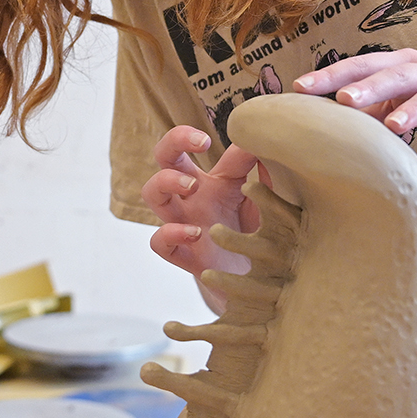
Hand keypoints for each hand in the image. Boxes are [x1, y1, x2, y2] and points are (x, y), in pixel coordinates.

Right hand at [140, 125, 262, 278]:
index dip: (188, 136)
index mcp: (209, 181)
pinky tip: (195, 233)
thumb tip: (262, 140)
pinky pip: (159, 242)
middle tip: (199, 144)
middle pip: (163, 159)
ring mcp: (184, 224)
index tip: (207, 139)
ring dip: (166, 183)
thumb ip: (264, 169)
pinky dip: (170, 233)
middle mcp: (191, 198)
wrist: (259, 281)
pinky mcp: (186, 255)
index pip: (188, 147)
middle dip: (171, 143)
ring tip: (193, 187)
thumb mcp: (264, 196)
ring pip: (152, 195)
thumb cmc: (259, 232)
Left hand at [294, 49, 416, 157]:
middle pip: (396, 74)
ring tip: (393, 127)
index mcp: (404, 64)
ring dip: (414, 108)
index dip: (334, 74)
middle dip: (369, 86)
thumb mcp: (406, 95)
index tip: (301, 87)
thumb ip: (373, 106)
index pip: (364, 65)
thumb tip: (330, 125)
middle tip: (342, 100)